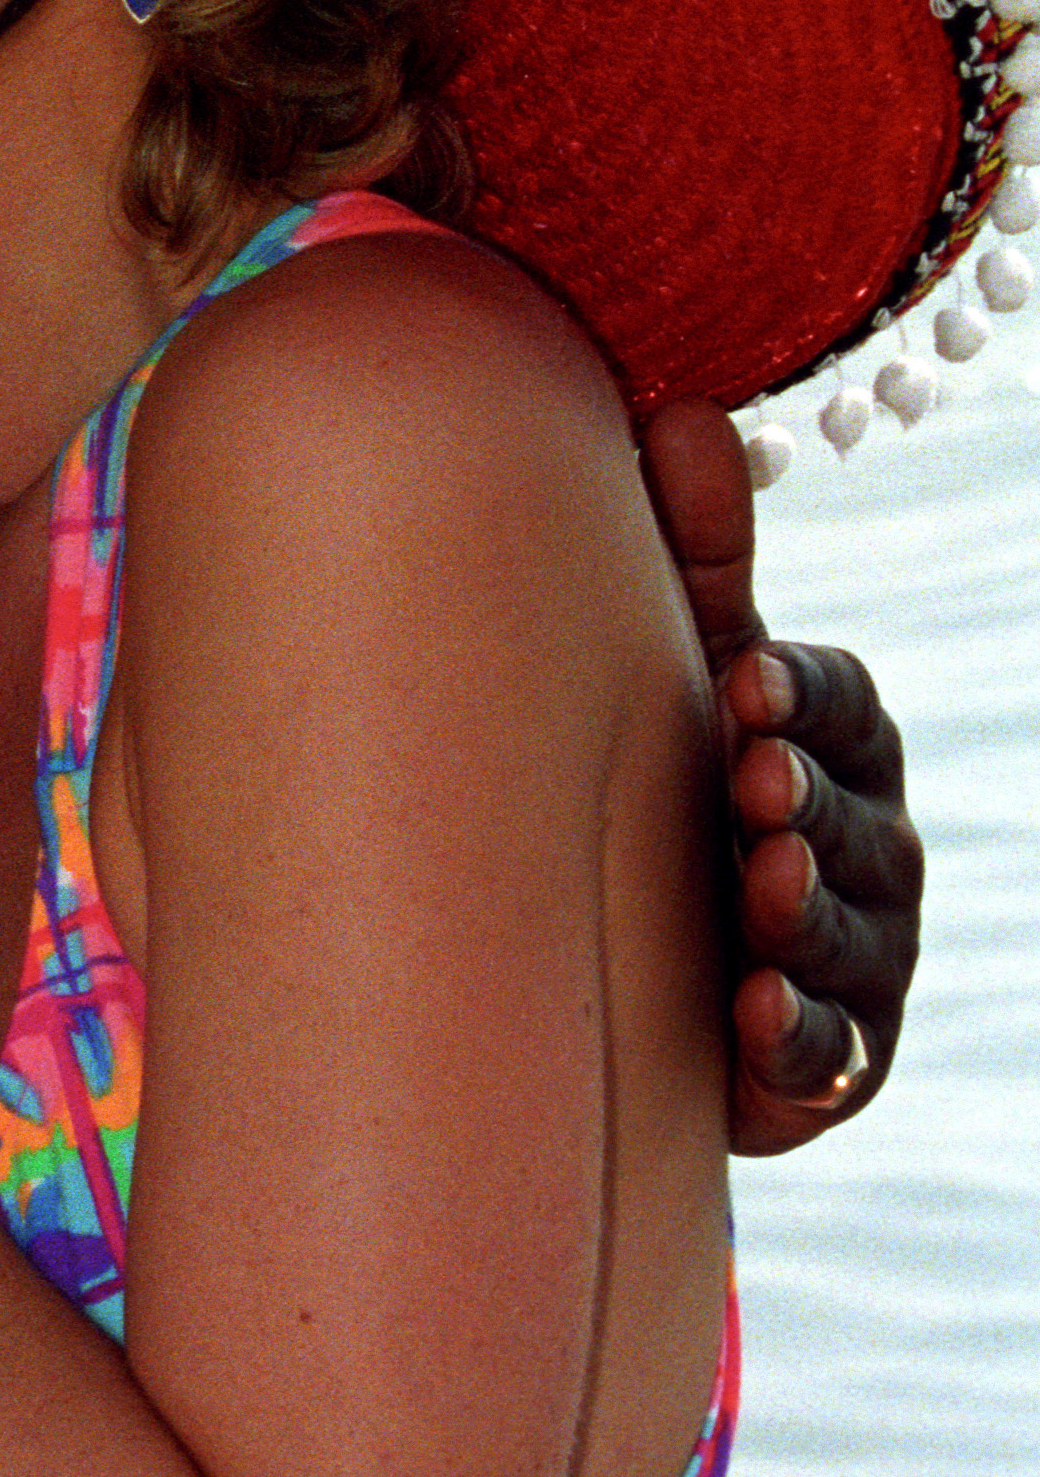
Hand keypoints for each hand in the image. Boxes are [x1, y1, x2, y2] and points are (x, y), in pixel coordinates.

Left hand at [639, 399, 922, 1150]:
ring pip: (857, 938)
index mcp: (832, 745)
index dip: (805, 697)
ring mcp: (855, 960)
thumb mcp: (668, 674)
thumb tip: (686, 410)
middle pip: (860, 821)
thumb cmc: (655, 783)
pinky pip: (832, 1058)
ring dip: (811, 915)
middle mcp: (865, 849)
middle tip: (750, 786)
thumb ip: (693, 564)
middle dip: (811, 803)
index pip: (844, 708)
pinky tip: (753, 1020)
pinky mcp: (824, 1066)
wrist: (611, 956)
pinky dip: (800, 1043)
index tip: (743, 683)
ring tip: (762, 894)